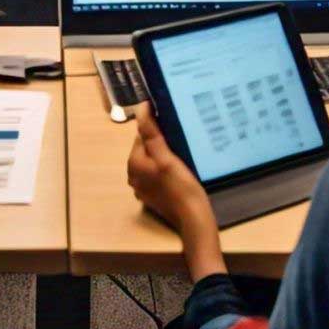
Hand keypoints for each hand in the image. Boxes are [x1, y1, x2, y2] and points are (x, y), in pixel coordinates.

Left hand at [127, 107, 224, 278]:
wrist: (194, 220)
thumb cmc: (181, 187)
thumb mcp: (166, 157)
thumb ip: (151, 133)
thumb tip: (141, 107)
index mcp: (134, 163)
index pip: (141, 135)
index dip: (156, 128)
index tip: (172, 125)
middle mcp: (134, 176)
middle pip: (146, 148)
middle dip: (160, 142)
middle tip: (179, 139)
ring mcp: (143, 188)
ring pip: (152, 160)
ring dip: (164, 154)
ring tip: (181, 151)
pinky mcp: (154, 196)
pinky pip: (157, 173)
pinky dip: (165, 168)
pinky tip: (179, 168)